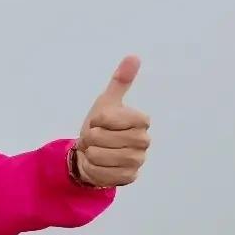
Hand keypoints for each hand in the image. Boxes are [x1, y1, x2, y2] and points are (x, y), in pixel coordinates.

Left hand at [72, 56, 149, 187]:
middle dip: (91, 137)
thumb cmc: (101, 125)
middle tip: (94, 138)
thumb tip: (133, 57)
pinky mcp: (129, 177)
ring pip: (101, 156)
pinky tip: (97, 164)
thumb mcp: (107, 102)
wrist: (91, 152)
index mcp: (141, 120)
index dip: (99, 120)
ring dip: (90, 153)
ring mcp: (138, 160)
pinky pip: (102, 173)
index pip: (113, 118)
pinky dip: (92, 168)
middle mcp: (144, 141)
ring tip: (95, 149)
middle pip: (103, 138)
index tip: (100, 121)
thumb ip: (120, 81)